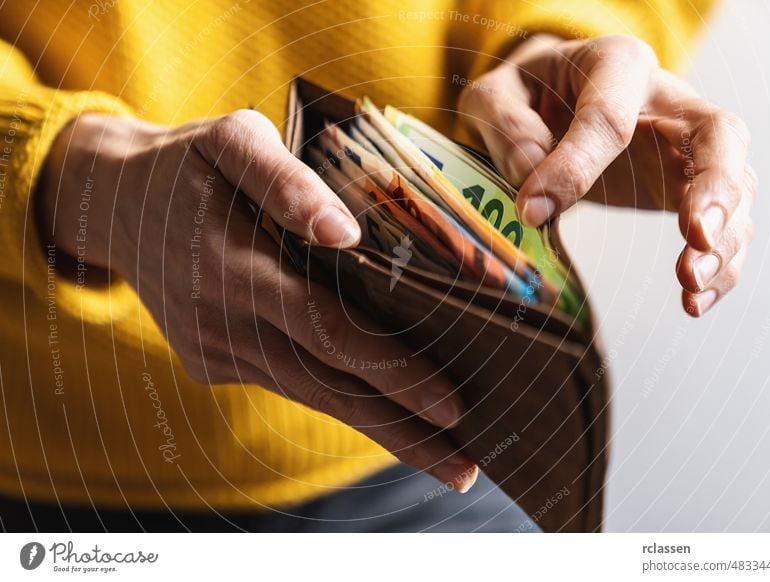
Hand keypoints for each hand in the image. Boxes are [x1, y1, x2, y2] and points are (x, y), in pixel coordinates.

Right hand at [37, 109, 476, 490]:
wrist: (114, 203)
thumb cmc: (189, 164)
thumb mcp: (232, 141)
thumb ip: (285, 181)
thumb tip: (346, 231)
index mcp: (232, 266)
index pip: (327, 330)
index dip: (391, 371)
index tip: (452, 408)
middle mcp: (222, 322)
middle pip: (328, 388)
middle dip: (403, 433)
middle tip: (467, 472)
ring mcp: (214, 351)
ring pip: (312, 394)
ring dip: (382, 428)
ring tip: (445, 458)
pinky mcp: (212, 361)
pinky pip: (289, 380)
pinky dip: (342, 396)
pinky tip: (389, 411)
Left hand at [458, 34, 755, 316]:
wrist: (551, 97)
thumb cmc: (527, 95)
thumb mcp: (496, 96)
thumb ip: (506, 125)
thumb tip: (531, 171)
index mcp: (615, 66)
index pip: (609, 117)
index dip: (574, 167)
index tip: (533, 211)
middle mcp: (667, 100)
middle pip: (717, 134)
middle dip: (714, 187)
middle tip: (697, 237)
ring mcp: (685, 144)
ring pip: (735, 183)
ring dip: (723, 238)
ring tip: (691, 285)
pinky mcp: (686, 185)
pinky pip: (722, 221)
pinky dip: (718, 262)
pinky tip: (695, 300)